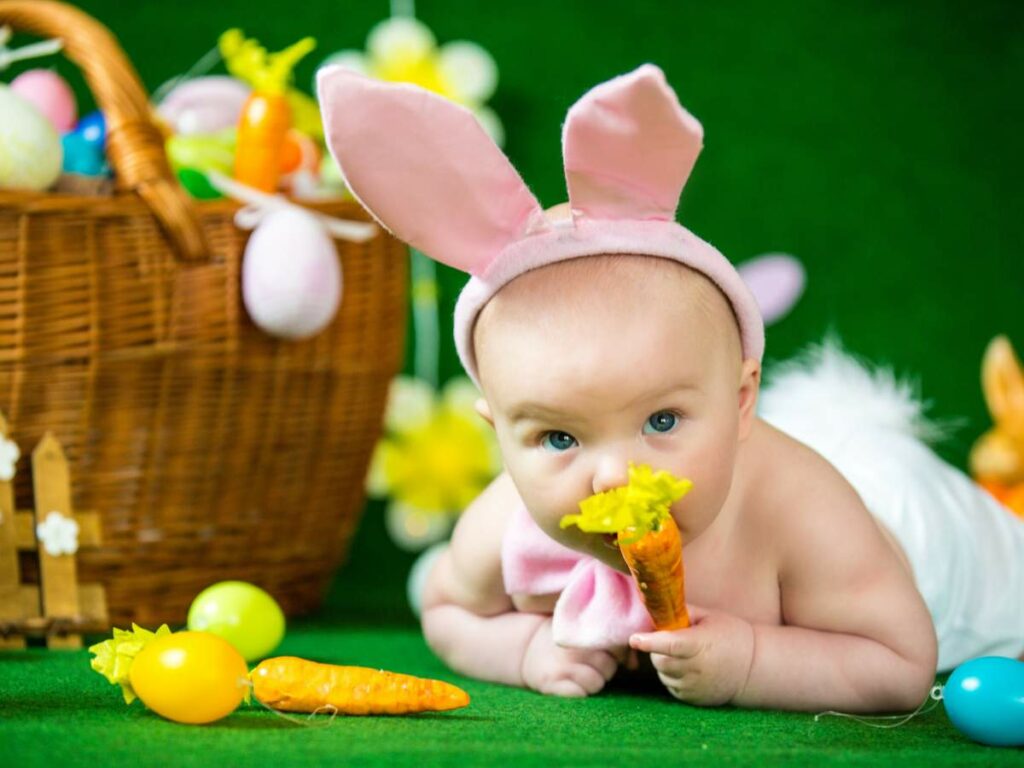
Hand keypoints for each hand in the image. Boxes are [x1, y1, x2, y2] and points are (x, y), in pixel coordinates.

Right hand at [521, 618, 621, 696]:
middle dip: (605, 668)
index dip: (618, 652)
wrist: (524, 648)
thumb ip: (610, 641)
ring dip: (593, 682)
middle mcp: (573, 647)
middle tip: (592, 663)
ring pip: (597, 683)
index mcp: (582, 630)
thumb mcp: (582, 631)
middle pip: (609, 667)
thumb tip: (634, 664)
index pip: (616, 646)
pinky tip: (572, 684)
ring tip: (581, 673)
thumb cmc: (564, 640)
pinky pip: (579, 695)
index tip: (609, 652)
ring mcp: (562, 666)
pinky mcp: (552, 684)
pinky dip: (579, 692)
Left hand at [629, 605, 754, 706]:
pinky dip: (671, 675)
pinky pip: (670, 685)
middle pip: (659, 660)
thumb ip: (681, 611)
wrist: (752, 668)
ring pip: (662, 673)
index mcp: (700, 644)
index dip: (649, 642)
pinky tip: (688, 667)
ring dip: (663, 662)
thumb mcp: (709, 617)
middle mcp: (696, 668)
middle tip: (668, 639)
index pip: (670, 644)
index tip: (634, 639)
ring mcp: (693, 686)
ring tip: (683, 653)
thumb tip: (655, 603)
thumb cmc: (730, 635)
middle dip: (655, 649)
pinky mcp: (692, 698)